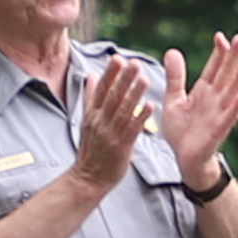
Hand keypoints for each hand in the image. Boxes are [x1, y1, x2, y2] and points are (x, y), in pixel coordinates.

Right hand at [62, 46, 158, 190]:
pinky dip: (141, 117)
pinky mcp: (121, 147)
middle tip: (134, 62)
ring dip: (134, 94)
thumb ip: (91, 97)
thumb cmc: (91, 149)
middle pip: (112, 97)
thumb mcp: (87, 121)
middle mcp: (100, 122)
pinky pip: (132, 129)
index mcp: (92, 114)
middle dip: (124, 79)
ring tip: (144, 79)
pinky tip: (150, 106)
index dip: (110, 74)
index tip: (117, 58)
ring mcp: (110, 134)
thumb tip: (91, 74)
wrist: (88, 178)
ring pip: (123, 111)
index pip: (101, 90)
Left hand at [159, 32, 237, 185]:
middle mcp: (215, 99)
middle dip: (233, 57)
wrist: (184, 159)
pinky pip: (228, 116)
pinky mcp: (218, 129)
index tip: (220, 36)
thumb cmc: (181, 130)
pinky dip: (235, 106)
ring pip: (231, 92)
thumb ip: (175, 77)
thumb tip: (172, 51)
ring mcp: (219, 114)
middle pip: (226, 75)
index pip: (214, 68)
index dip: (218, 53)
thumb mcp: (173, 100)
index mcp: (204, 91)